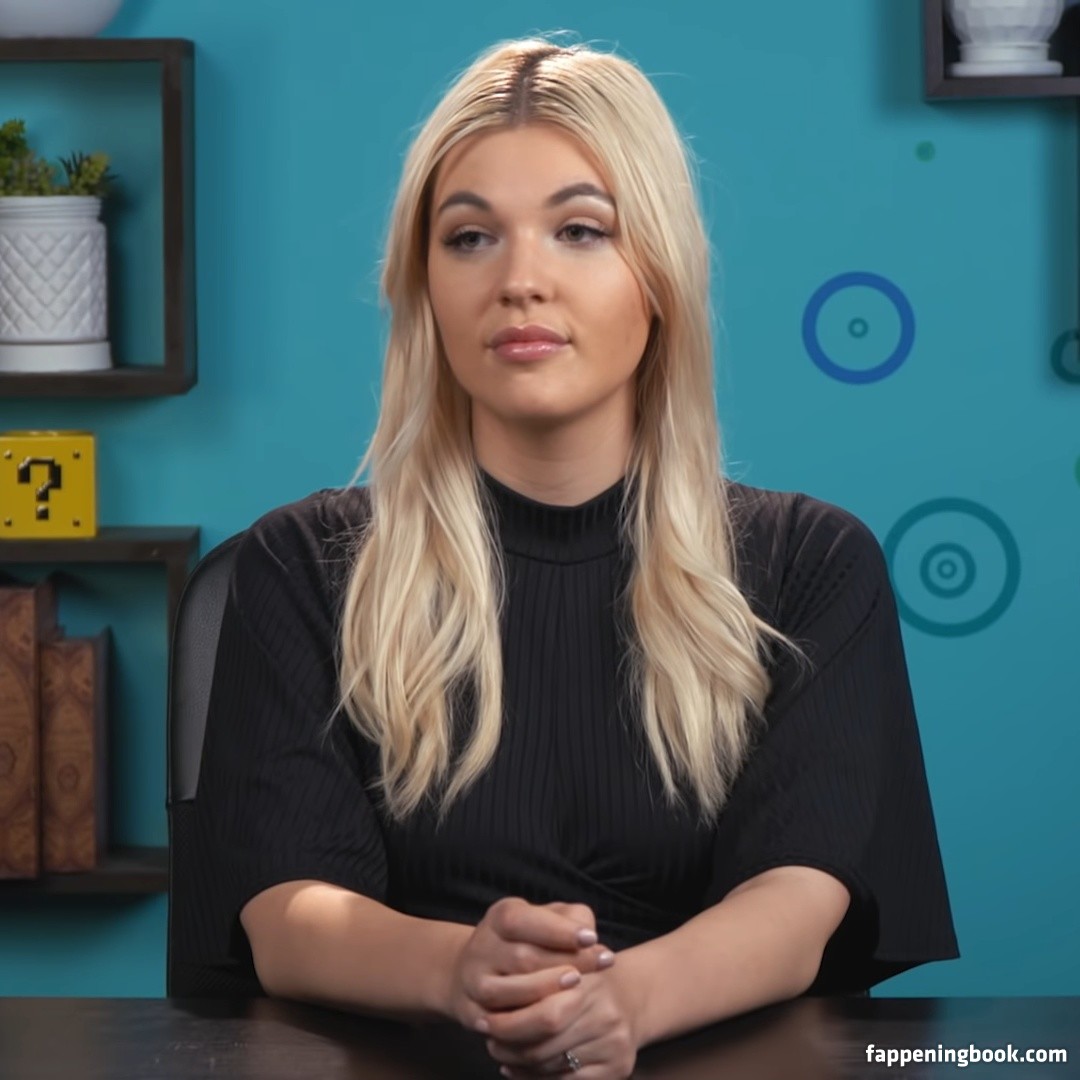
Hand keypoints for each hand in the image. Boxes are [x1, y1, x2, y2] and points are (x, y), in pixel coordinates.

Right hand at [446, 897, 616, 1034]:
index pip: (522, 921)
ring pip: (509, 993)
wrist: (477, 968)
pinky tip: (556, 1020)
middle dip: (565, 962)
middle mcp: (482, 947)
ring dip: (547, 992)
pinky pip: (499, 1026)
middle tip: (601, 964)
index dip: (557, 930)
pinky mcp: (471, 1013)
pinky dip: (528, 1025)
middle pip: (522, 958)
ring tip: (579, 988)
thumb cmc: (527, 940)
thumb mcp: (546, 918)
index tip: (592, 937)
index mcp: (499, 917)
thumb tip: (590, 938)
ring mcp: (473, 982)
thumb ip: (570, 920)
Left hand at [482, 963, 641, 1078]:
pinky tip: (517, 1069)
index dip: (509, 1022)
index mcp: (590, 983)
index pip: (544, 1014)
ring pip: (550, 1065)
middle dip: (508, 1046)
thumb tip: (499, 991)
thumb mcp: (566, 958)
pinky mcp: (619, 1069)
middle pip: (543, 1045)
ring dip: (517, 1062)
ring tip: (499, 1051)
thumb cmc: (586, 975)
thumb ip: (538, 966)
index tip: (485, 1020)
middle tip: (489, 1039)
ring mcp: (614, 1045)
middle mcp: (606, 1015)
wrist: (633, 994)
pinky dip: (534, 1078)